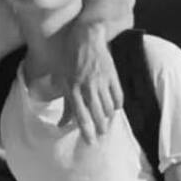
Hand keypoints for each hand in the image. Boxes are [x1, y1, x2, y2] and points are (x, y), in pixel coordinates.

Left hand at [59, 21, 122, 141]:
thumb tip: (62, 124)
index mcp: (73, 89)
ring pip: (108, 107)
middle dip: (100, 128)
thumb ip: (65, 104)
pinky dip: (117, 105)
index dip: (87, 132)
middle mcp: (88, 87)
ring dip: (108, 118)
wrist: (86, 37)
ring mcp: (101, 81)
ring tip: (107, 124)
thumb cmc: (70, 59)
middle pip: (97, 115)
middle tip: (101, 135)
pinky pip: (118, 96)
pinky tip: (114, 109)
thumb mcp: (62, 81)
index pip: (81, 116)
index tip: (91, 143)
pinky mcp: (112, 75)